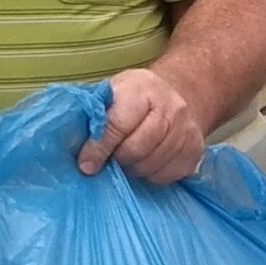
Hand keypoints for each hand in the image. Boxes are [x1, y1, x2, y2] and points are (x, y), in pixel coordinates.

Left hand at [80, 68, 204, 183]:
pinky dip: (151, 175)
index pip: (118, 124)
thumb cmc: (134, 97)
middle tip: (110, 161)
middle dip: (118, 160)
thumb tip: (70, 144)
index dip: (99, 148)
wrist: (177, 95)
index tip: (86, 165)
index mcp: (143, 89)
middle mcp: (171, 108)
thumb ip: (94, 115)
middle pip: (137, 149)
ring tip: (127, 161)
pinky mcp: (196, 150)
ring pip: (152, 165)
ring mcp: (187, 130)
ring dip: (134, 170)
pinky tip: (147, 163)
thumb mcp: (113, 94)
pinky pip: (167, 175)